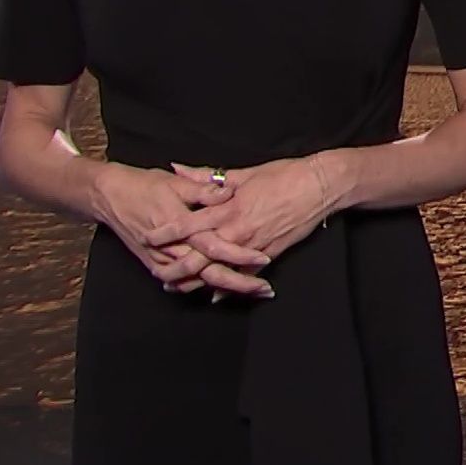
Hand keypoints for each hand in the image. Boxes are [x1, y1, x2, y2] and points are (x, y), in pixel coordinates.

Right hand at [87, 163, 273, 297]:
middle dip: (239, 283)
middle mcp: (172, 248)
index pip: (216, 246)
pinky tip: (221, 293)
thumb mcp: (175, 184)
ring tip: (253, 291)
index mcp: (182, 226)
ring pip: (198, 282)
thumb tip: (228, 191)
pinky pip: (181, 282)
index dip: (241, 254)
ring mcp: (162, 260)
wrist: (107, 195)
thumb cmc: (143, 185)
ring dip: (224, 288)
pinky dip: (201, 287)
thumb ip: (203, 189)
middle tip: (266, 290)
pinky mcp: (155, 264)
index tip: (266, 257)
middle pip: (210, 273)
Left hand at [145, 157, 340, 297]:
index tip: (146, 236)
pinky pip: (245, 275)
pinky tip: (216, 296)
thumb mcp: (243, 173)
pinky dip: (230, 287)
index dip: (165, 232)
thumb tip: (178, 168)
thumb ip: (207, 176)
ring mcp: (253, 246)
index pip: (187, 223)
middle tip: (157, 275)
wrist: (319, 186)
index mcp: (228, 207)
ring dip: (198, 281)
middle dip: (176, 268)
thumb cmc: (283, 174)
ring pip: (219, 270)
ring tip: (179, 288)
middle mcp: (237, 230)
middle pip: (198, 255)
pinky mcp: (269, 254)